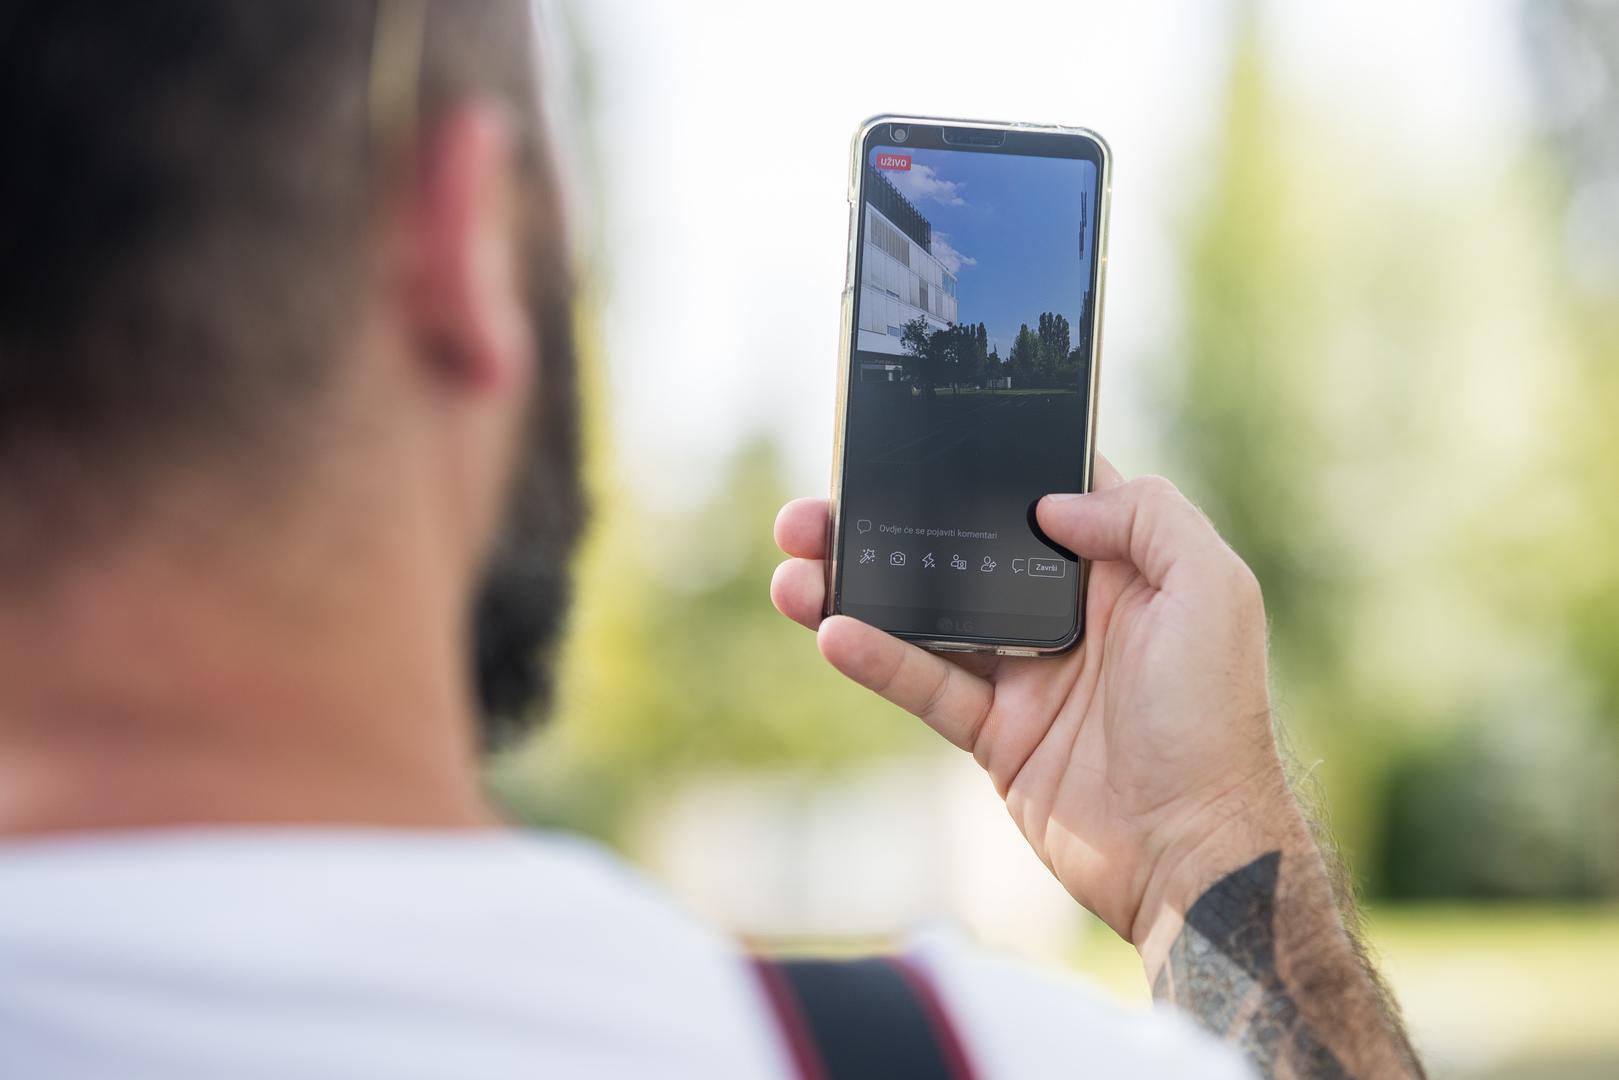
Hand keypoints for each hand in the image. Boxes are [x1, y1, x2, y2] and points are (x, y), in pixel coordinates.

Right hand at [770, 457, 1304, 955]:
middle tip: (819, 510)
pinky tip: (833, 633)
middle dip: (889, 525)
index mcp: (1121, 570)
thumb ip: (1147, 519)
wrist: (1194, 851)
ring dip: (859, 588)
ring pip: (928, 615)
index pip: (1038, 498)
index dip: (980, 467)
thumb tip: (1052, 501)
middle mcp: (1068, 613)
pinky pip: (926, 685)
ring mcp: (1026, 674)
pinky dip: (878, 659)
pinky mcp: (996, 733)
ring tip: (794, 569)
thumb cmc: (1214, 719)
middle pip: (962, 551)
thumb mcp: (1213, 591)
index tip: (913, 442)